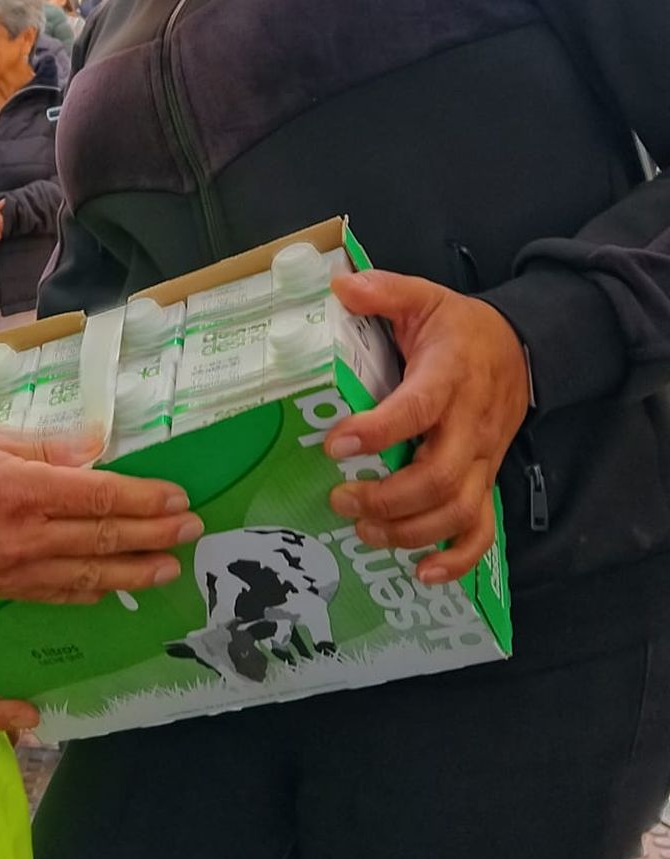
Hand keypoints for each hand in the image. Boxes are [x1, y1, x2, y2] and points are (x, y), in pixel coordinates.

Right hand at [0, 428, 199, 602]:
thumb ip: (42, 446)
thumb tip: (95, 447)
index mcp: (23, 488)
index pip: (101, 497)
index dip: (146, 499)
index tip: (177, 496)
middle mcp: (26, 534)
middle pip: (105, 538)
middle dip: (156, 535)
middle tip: (192, 530)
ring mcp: (15, 569)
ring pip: (90, 574)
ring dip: (136, 571)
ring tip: (170, 567)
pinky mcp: (1, 590)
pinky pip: (58, 595)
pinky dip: (92, 592)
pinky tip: (114, 587)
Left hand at [323, 268, 529, 583]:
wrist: (522, 347)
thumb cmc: (460, 329)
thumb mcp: (424, 297)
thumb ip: (383, 291)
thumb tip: (338, 285)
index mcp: (450, 376)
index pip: (418, 410)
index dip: (378, 431)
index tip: (336, 444)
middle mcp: (470, 425)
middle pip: (439, 477)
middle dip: (387, 497)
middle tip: (340, 498)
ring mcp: (483, 458)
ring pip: (457, 510)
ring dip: (409, 531)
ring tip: (363, 530)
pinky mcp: (487, 479)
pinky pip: (482, 529)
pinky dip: (456, 558)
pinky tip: (422, 573)